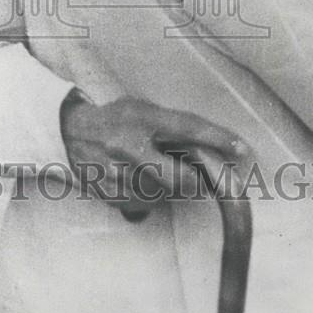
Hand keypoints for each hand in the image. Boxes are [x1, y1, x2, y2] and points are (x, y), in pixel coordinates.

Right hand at [60, 93, 253, 220]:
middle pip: (179, 178)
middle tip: (196, 177)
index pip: (187, 128)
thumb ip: (170, 125)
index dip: (217, 139)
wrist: (71, 133)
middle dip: (193, 181)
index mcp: (140, 118)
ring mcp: (118, 174)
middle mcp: (128, 146)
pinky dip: (149, 195)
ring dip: (167, 187)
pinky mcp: (111, 194)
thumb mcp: (141, 109)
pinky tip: (137, 178)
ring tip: (152, 169)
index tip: (241, 148)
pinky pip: (145, 204)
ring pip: (164, 194)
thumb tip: (207, 146)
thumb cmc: (115, 119)